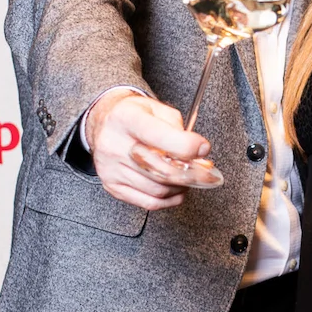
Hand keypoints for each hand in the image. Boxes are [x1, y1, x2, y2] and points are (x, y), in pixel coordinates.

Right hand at [85, 90, 210, 209]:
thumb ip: (179, 129)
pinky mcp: (112, 186)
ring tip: (189, 177)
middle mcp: (114, 144)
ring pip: (158, 189)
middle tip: (207, 173)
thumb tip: (199, 153)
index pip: (161, 137)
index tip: (203, 148)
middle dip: (192, 174)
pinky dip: (169, 200)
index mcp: (126, 119)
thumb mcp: (157, 109)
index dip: (188, 147)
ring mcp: (111, 168)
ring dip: (181, 187)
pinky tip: (177, 190)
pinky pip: (148, 203)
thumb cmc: (135, 116)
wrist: (105, 123)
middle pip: (162, 170)